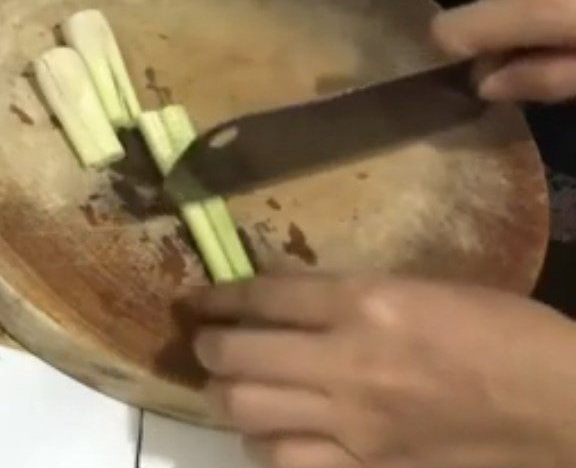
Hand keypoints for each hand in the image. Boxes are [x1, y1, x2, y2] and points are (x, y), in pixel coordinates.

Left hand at [191, 274, 575, 467]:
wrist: (560, 409)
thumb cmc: (497, 329)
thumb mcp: (420, 288)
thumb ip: (351, 294)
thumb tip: (289, 300)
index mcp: (365, 303)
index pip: (264, 296)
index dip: (220, 296)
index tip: (198, 298)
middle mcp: (348, 362)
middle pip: (241, 354)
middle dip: (208, 346)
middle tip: (204, 341)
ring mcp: (355, 426)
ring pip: (250, 411)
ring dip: (225, 394)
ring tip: (224, 384)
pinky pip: (290, 462)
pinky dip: (264, 444)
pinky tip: (264, 433)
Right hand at [432, 0, 575, 101]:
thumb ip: (546, 80)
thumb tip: (483, 85)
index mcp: (542, 0)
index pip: (449, 30)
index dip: (456, 57)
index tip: (492, 78)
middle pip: (479, 13)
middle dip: (504, 39)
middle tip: (557, 56)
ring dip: (526, 17)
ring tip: (573, 26)